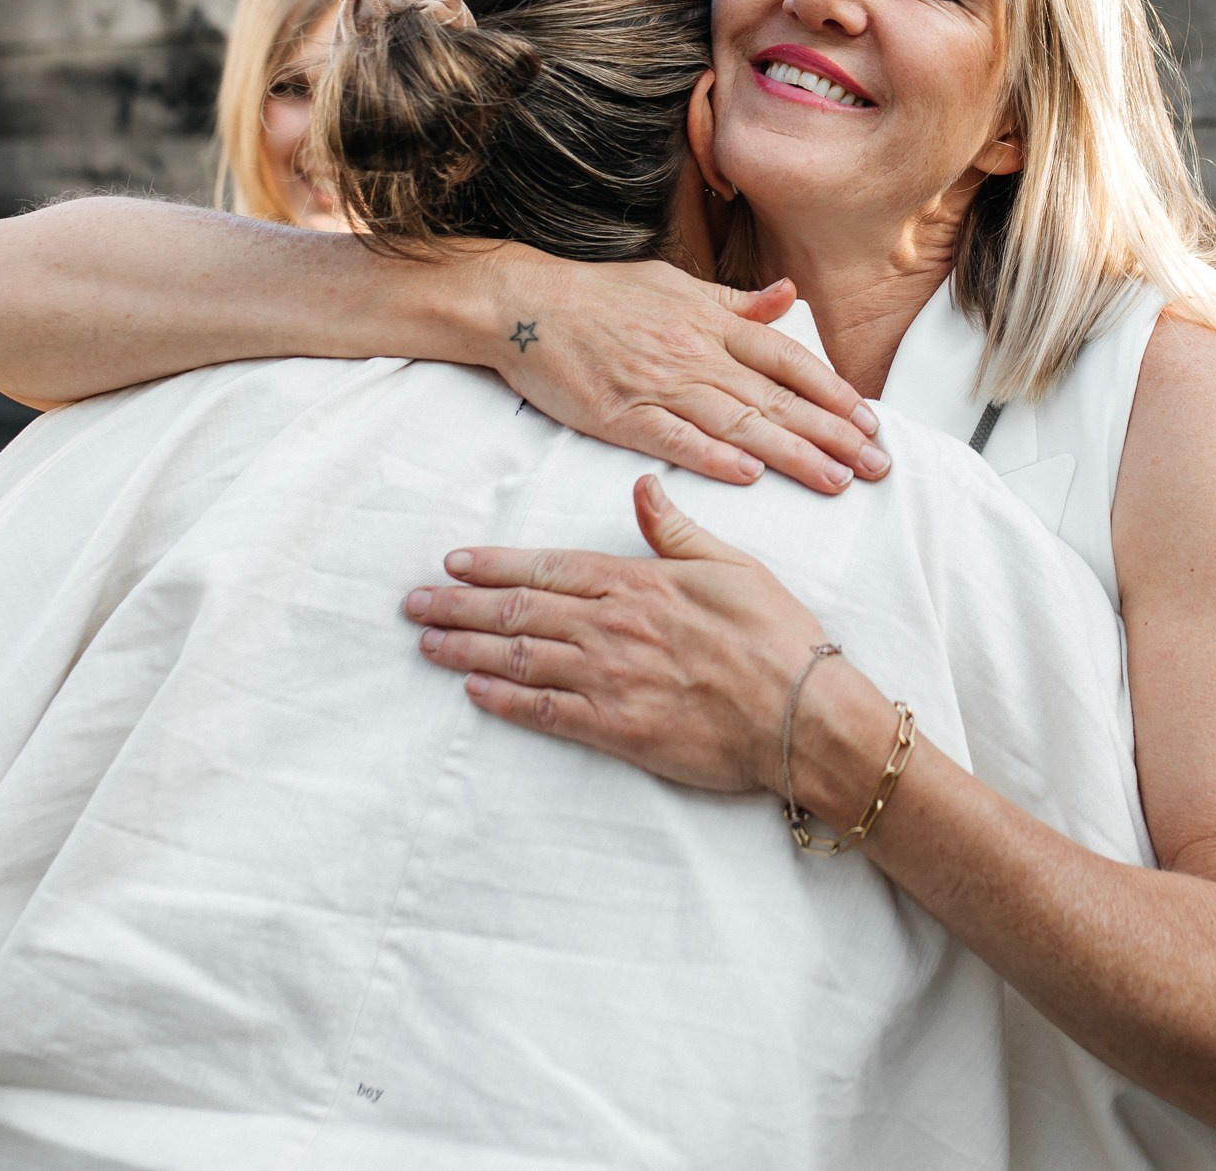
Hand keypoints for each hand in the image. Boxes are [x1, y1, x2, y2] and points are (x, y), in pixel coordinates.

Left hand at [403, 476, 834, 793]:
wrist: (802, 716)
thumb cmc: (776, 638)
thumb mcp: (732, 566)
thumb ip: (676, 530)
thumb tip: (640, 487)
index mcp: (636, 582)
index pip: (548, 567)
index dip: (494, 564)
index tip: (453, 562)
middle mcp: (611, 626)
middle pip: (518, 610)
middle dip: (458, 605)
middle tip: (413, 604)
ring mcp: (609, 679)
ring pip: (519, 657)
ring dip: (466, 648)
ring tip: (426, 642)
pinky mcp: (615, 728)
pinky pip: (544, 711)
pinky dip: (502, 700)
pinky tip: (472, 691)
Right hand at [480, 248, 886, 494]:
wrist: (526, 306)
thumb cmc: (601, 297)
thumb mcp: (675, 286)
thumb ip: (735, 303)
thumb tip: (789, 298)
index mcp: (710, 322)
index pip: (787, 359)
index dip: (832, 390)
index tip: (870, 420)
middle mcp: (694, 353)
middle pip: (775, 398)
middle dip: (831, 434)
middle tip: (876, 466)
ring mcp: (658, 384)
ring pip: (737, 423)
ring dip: (791, 454)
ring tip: (836, 480)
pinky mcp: (620, 415)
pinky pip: (675, 439)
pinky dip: (714, 457)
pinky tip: (750, 476)